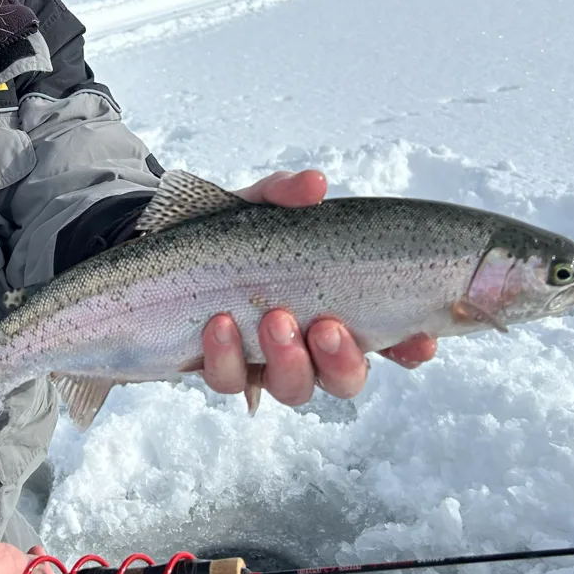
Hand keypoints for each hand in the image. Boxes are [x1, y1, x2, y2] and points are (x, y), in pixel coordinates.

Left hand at [200, 170, 437, 408]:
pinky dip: (227, 355)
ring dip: (289, 360)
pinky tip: (217, 324)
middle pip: (346, 379)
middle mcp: (307, 343)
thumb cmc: (223, 229)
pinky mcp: (222, 369)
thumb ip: (286, 193)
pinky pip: (230, 380)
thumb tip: (315, 185)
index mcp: (336, 305)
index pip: (390, 337)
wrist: (155, 250)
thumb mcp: (256, 203)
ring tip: (272, 320)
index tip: (418, 339)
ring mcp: (265, 362)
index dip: (410, 346)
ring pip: (294, 388)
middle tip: (327, 327)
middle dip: (343, 361)